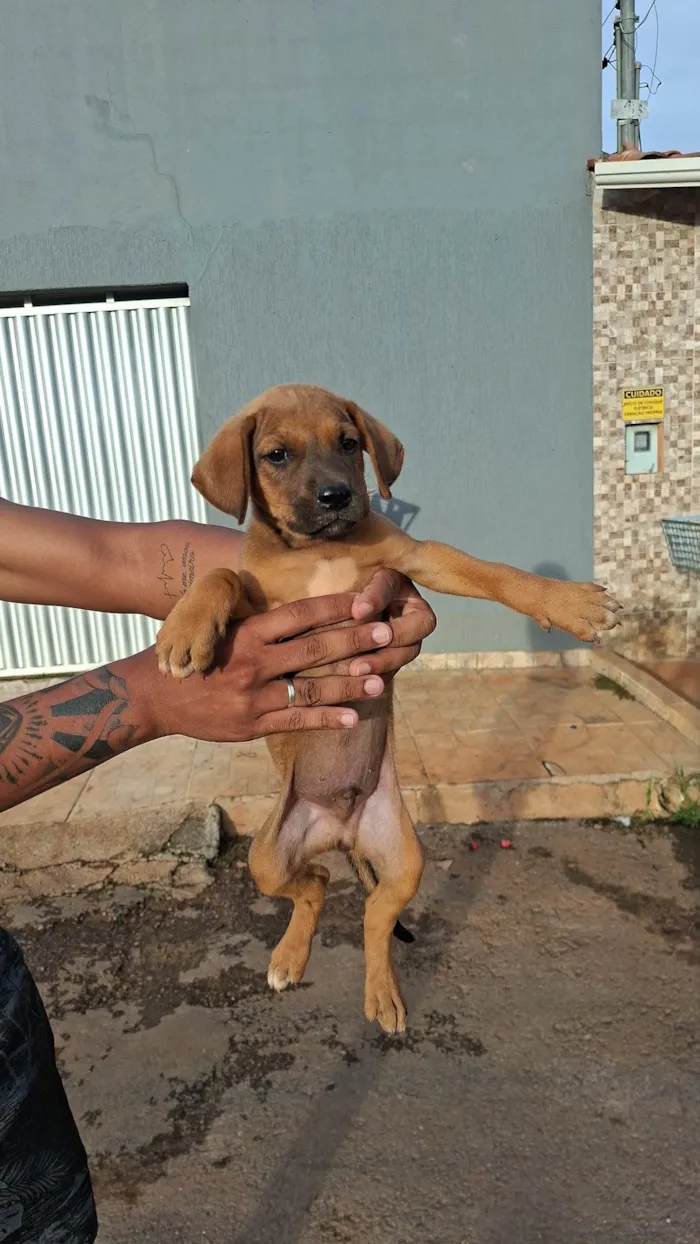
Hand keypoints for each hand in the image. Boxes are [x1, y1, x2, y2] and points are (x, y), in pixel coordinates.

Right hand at [139, 584, 432, 742]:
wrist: (155, 696)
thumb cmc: (194, 656)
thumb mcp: (221, 628)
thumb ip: (259, 623)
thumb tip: (303, 611)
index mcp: (248, 632)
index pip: (300, 614)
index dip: (335, 607)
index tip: (365, 600)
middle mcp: (253, 662)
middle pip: (314, 650)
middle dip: (354, 642)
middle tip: (387, 635)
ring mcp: (254, 696)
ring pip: (311, 689)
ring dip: (348, 685)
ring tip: (380, 681)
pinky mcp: (252, 725)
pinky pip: (296, 720)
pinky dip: (325, 720)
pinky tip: (351, 718)